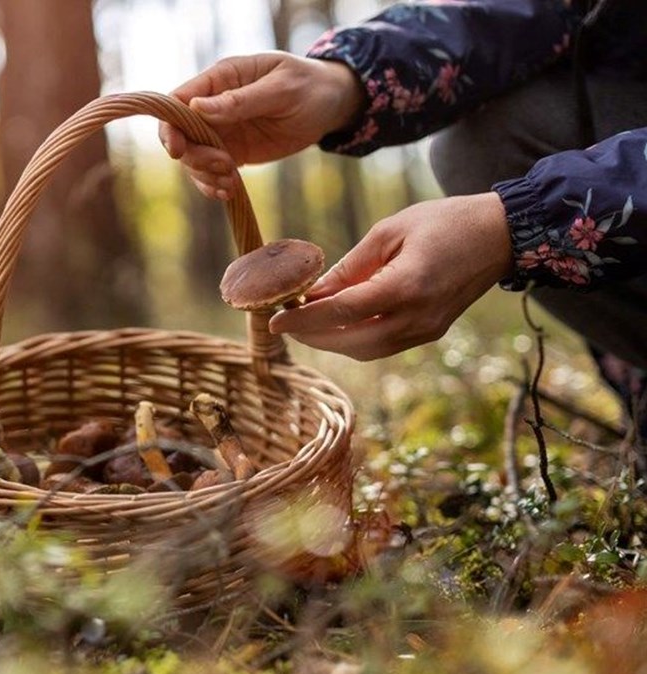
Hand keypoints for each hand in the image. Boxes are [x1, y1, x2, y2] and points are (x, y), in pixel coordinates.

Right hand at [159, 52, 363, 198]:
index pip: (178, 101)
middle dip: (194, 157)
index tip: (178, 151)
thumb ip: (240, 100)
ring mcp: (221, 131)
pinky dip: (213, 185)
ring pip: (192, 158)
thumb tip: (197, 108)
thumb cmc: (309, 87)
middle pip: (180, 135)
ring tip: (232, 182)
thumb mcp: (281, 89)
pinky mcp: (231, 152)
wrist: (330, 105)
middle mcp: (213, 105)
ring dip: (205, 175)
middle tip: (224, 166)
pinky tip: (230, 192)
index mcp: (221, 79)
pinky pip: (209, 172)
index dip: (170, 126)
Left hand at [268, 193, 512, 360]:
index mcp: (406, 286)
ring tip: (305, 323)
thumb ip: (350, 266)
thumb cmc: (444, 221)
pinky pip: (383, 345)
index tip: (275, 320)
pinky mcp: (431, 332)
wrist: (501, 234)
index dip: (304, 319)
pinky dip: (355, 339)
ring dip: (331, 342)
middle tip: (285, 322)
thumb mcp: (389, 232)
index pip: (341, 312)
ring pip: (366, 350)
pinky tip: (336, 324)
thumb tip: (313, 292)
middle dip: (312, 336)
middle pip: (351, 341)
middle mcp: (417, 317)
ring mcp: (427, 330)